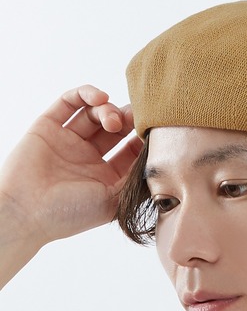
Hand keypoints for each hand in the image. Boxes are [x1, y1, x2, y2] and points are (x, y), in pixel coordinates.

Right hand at [0, 85, 141, 247]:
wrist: (26, 213)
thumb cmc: (70, 215)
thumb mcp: (114, 202)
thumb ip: (135, 180)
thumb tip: (156, 158)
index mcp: (105, 177)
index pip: (131, 150)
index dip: (143, 139)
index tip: (154, 133)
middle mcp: (88, 158)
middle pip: (115, 129)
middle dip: (128, 121)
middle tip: (136, 119)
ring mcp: (68, 141)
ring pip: (94, 114)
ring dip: (109, 109)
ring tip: (113, 118)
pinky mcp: (48, 127)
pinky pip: (69, 102)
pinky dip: (86, 95)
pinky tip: (100, 98)